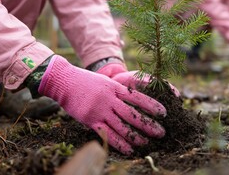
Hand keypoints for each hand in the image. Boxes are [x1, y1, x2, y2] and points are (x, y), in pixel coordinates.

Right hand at [38, 55, 165, 154]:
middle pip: (133, 115)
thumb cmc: (86, 81)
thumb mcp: (105, 82)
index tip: (164, 113)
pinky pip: (108, 134)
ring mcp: (100, 110)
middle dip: (149, 125)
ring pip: (122, 127)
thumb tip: (134, 101)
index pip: (138, 98)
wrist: (64, 81)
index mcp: (115, 88)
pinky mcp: (91, 120)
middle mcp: (109, 99)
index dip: (152, 106)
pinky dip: (120, 143)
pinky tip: (129, 149)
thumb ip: (118, 91)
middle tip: (161, 132)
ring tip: (147, 143)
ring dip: (136, 137)